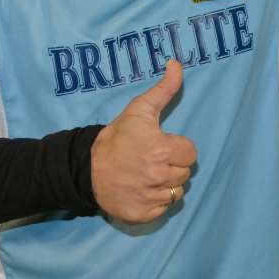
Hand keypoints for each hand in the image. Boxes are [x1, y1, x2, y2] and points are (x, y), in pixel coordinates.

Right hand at [90, 61, 196, 222]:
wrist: (87, 167)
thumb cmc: (117, 137)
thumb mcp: (140, 109)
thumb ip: (164, 89)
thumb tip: (176, 64)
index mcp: (161, 150)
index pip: (190, 153)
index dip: (178, 148)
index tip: (163, 145)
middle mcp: (157, 176)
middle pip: (185, 173)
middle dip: (173, 165)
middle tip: (154, 160)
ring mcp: (150, 197)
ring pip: (176, 192)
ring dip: (166, 184)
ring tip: (148, 174)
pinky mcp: (142, 214)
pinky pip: (163, 209)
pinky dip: (156, 201)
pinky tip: (143, 189)